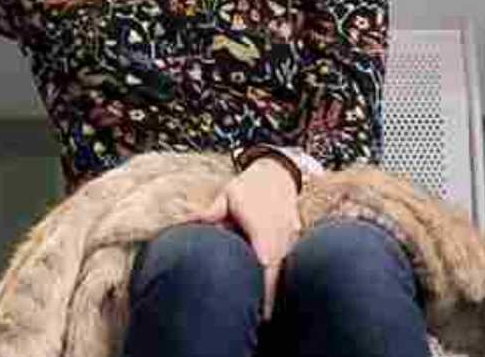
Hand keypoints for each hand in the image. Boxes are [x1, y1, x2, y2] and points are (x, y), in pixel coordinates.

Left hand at [195, 158, 300, 318]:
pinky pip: (290, 258)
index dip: (263, 281)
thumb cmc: (249, 186)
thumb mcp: (227, 196)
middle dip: (270, 291)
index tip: (255, 298)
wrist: (278, 171)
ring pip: (285, 265)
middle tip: (260, 313)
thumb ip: (211, 213)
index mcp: (262, 225)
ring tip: (265, 305)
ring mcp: (290, 234)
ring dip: (277, 283)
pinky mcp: (295, 236)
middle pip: (276, 269)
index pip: (265, 260)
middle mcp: (279, 232)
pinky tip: (274, 284)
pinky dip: (283, 272)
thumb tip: (190, 222)